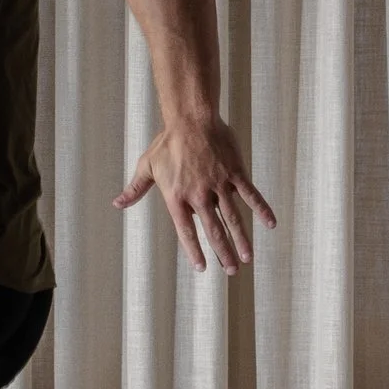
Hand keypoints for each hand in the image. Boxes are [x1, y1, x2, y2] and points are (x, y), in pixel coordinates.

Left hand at [114, 114, 276, 273]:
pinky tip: (271, 224)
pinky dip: (262, 209)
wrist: (190, 118)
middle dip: (223, 252)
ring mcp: (219, 184)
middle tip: (231, 270)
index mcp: (177, 197)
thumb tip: (117, 203)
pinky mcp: (234, 172)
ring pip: (233, 218)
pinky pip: (251, 195)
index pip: (186, 231)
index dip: (194, 251)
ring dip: (241, 240)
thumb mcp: (146, 166)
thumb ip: (135, 189)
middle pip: (213, 230)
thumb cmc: (166, 143)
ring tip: (247, 258)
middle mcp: (199, 195)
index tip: (202, 268)